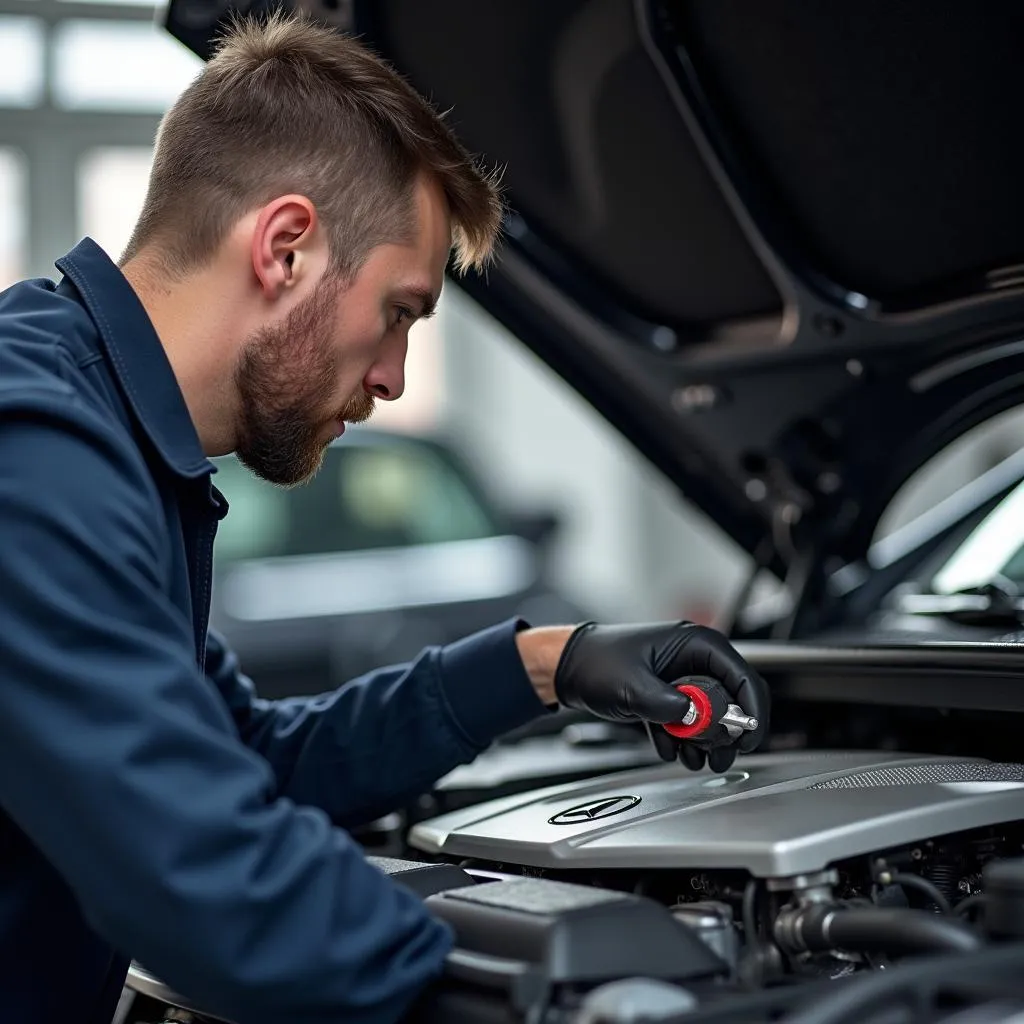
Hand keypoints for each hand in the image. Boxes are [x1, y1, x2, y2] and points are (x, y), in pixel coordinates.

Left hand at [554, 621, 768, 772]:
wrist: (568, 668)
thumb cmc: (596, 661)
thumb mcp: (633, 685)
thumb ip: (667, 704)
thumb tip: (695, 719)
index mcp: (695, 644)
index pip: (742, 676)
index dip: (751, 709)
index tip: (747, 738)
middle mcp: (694, 660)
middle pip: (732, 701)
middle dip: (725, 734)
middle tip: (717, 757)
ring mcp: (683, 680)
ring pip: (712, 718)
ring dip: (704, 742)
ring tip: (690, 758)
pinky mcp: (670, 697)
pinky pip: (690, 723)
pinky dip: (683, 740)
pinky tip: (668, 747)